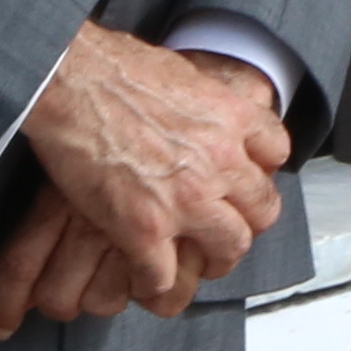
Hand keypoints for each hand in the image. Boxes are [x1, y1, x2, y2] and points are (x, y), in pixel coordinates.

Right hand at [0, 28, 284, 338]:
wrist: (74, 80)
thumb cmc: (114, 67)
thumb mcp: (182, 73)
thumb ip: (201, 100)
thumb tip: (194, 108)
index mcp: (232, 118)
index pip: (276, 151)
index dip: (260, 170)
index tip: (244, 182)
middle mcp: (221, 161)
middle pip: (262, 210)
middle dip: (248, 225)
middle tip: (228, 233)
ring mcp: (187, 198)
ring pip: (228, 248)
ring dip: (215, 260)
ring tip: (199, 265)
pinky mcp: (144, 227)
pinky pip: (165, 275)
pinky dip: (157, 284)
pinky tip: (146, 280)